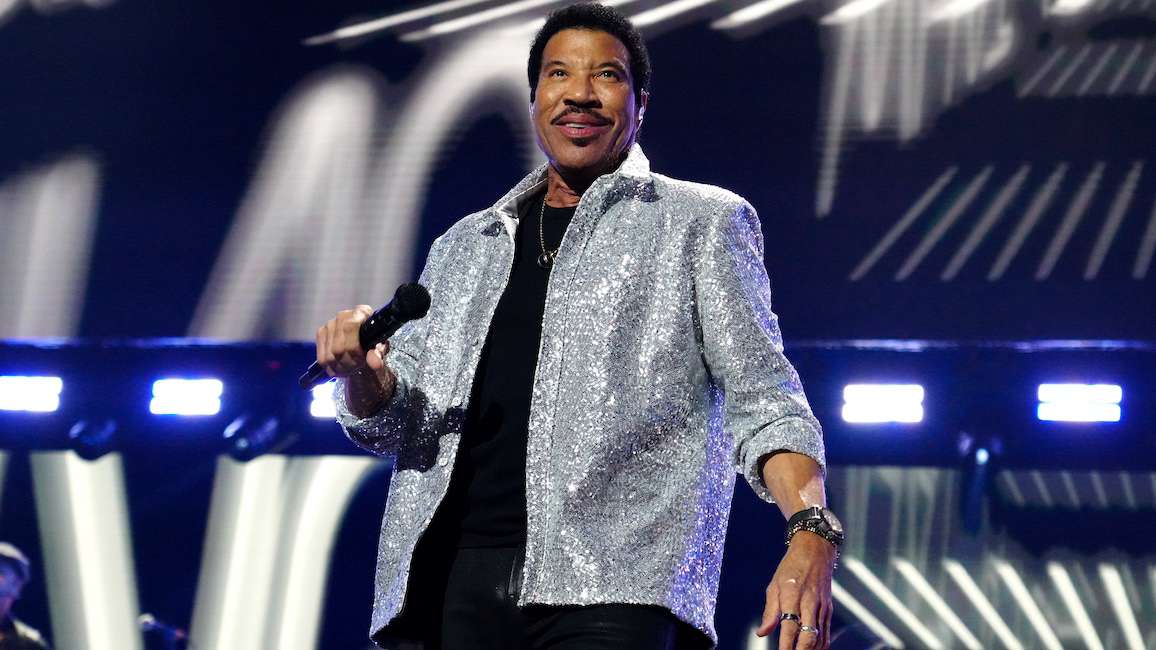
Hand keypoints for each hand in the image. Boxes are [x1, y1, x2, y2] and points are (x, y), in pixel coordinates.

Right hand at [315, 306, 396, 414]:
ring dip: (341, 368)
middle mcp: (343, 316)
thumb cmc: (373, 343)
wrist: (363, 342)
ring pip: (330, 356)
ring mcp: (329, 324)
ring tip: (350, 368)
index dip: (355, 350)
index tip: (362, 360)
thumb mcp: (380, 349)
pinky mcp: (320, 333)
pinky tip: (340, 367)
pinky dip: (331, 368)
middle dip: (349, 363)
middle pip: (339, 348)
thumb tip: (375, 363)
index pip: (350, 329)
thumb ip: (378, 355)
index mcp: (361, 312)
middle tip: (357, 367)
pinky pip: (322, 358)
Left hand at [756, 532, 836, 649]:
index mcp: (791, 596)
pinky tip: (814, 649)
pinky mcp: (828, 608)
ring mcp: (821, 606)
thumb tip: (761, 632)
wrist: (815, 551)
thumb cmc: (791, 567)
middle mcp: (809, 603)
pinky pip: (826, 631)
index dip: (786, 645)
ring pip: (820, 637)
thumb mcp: (774, 585)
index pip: (789, 627)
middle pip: (808, 636)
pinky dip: (821, 644)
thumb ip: (769, 612)